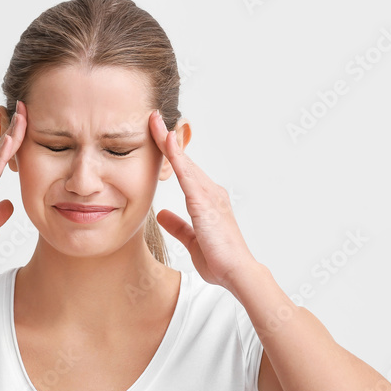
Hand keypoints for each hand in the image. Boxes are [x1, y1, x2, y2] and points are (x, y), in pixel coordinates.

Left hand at [148, 109, 256, 288]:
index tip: (159, 137)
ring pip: (185, 162)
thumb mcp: (192, 241)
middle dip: (168, 139)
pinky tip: (166, 143)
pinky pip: (187, 173)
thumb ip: (177, 226)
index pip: (186, 171)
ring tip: (154, 121)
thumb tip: (161, 214)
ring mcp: (210, 195)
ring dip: (169, 141)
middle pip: (185, 160)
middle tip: (153, 118)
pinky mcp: (205, 202)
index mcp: (208, 201)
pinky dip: (176, 156)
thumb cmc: (219, 260)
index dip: (172, 153)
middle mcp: (211, 192)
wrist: (236, 272)